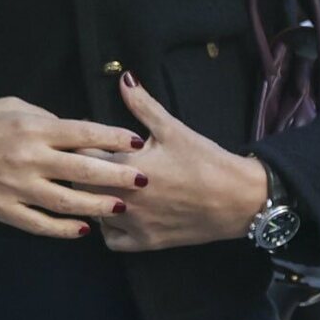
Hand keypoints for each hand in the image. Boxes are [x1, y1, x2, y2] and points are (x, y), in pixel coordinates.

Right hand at [0, 97, 148, 237]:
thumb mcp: (7, 106)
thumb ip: (43, 117)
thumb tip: (74, 130)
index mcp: (30, 127)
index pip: (83, 132)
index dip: (113, 138)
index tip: (136, 142)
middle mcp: (27, 157)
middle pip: (83, 169)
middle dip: (117, 175)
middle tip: (144, 180)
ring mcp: (15, 187)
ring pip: (67, 202)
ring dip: (98, 206)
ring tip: (121, 208)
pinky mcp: (2, 210)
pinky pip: (40, 224)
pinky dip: (64, 229)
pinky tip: (83, 229)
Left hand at [96, 75, 268, 251]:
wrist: (240, 198)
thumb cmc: (206, 160)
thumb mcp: (173, 128)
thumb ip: (142, 104)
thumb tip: (123, 78)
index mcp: (126, 165)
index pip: (82, 153)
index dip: (81, 144)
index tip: (88, 140)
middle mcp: (124, 197)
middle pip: (80, 183)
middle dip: (82, 170)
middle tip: (93, 162)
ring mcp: (134, 223)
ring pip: (93, 212)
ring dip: (93, 199)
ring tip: (104, 186)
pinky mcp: (146, 242)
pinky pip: (111, 239)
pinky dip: (109, 228)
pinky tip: (117, 213)